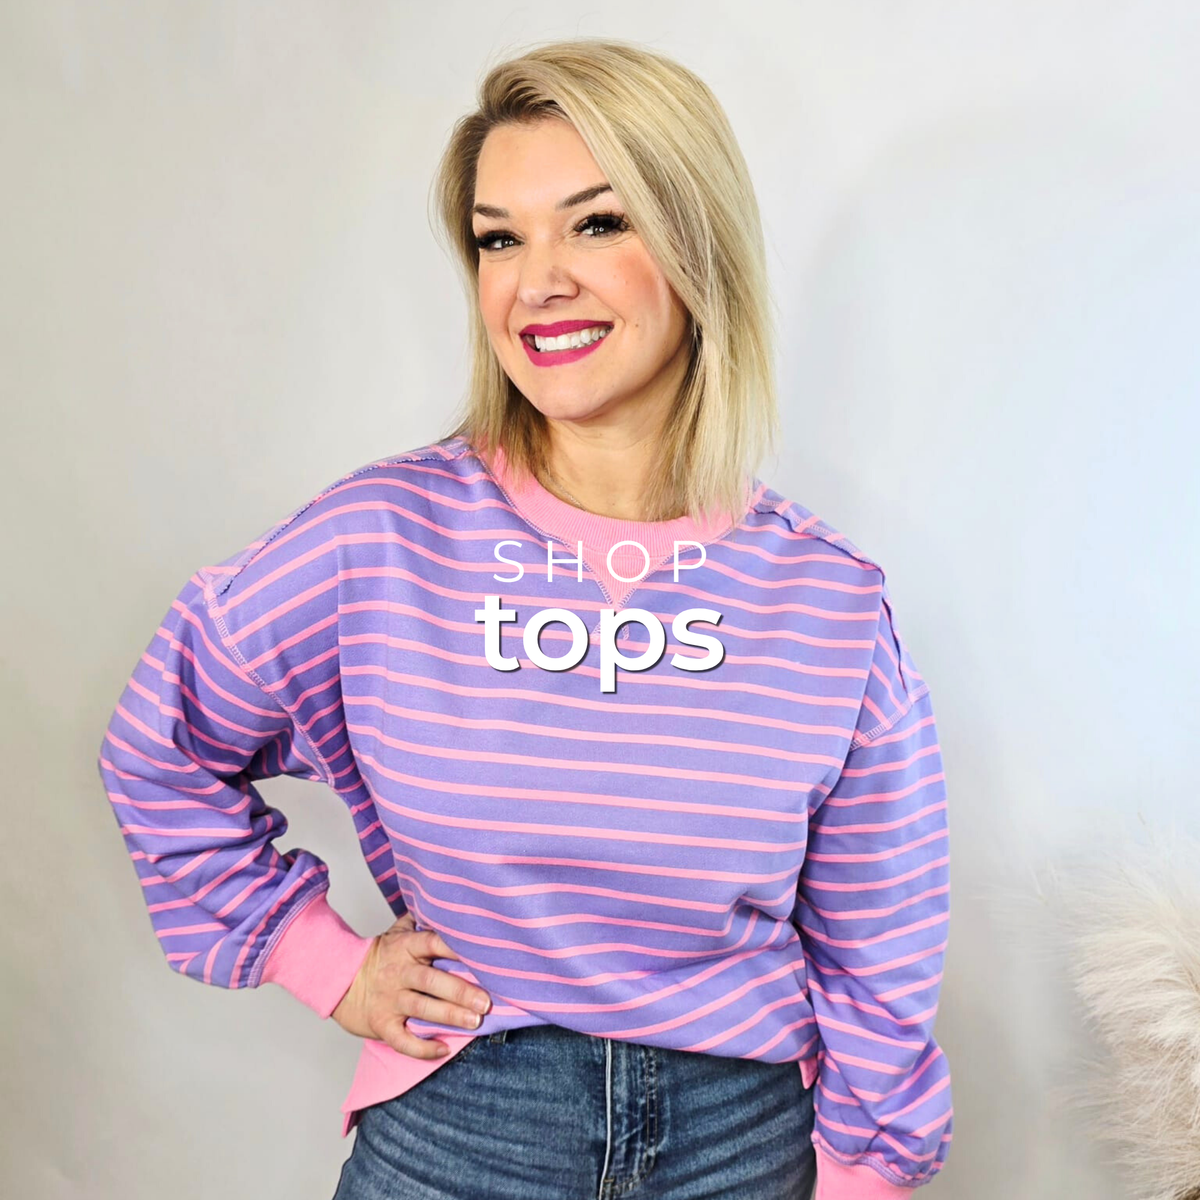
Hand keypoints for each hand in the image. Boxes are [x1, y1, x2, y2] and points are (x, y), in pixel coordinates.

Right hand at [331, 911, 491, 1057]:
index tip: (481, 954)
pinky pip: (402, 1040)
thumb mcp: (396, 933)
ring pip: (422, 1008)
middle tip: (485, 1002)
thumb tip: (443, 901)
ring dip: (449, 1016)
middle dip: (460, 991)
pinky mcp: (382, 1024)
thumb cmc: (379, 957)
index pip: (432, 943)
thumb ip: (419, 921)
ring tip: (474, 1021)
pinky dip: (422, 1048)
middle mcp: (399, 973)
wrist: (340, 981)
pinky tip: (443, 1049)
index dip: (455, 948)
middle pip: (431, 980)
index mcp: (405, 948)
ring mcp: (390, 1000)